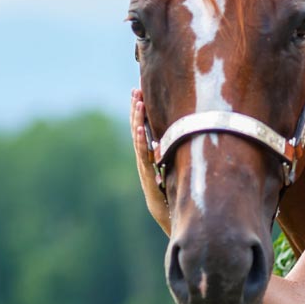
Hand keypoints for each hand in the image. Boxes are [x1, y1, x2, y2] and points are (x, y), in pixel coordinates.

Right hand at [131, 89, 170, 232]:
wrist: (164, 213)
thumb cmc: (168, 190)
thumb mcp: (169, 166)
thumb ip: (166, 152)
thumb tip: (167, 137)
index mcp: (147, 153)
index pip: (141, 127)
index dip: (139, 111)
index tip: (139, 92)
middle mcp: (142, 157)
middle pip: (137, 129)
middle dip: (136, 109)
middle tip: (135, 90)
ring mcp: (143, 165)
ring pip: (138, 139)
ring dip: (138, 121)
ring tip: (138, 103)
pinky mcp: (147, 174)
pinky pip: (142, 155)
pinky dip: (141, 141)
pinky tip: (140, 129)